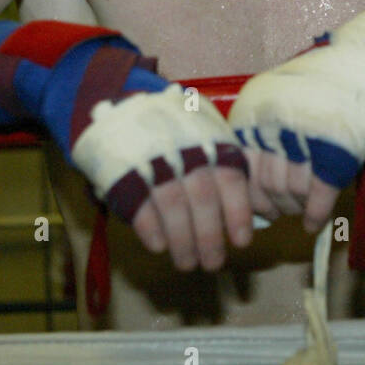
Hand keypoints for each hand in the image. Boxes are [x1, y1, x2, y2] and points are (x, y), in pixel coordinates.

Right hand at [72, 83, 253, 270]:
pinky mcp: (122, 170)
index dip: (238, 213)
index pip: (231, 178)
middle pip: (203, 198)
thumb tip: (247, 207)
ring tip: (187, 263)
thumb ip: (221, 162)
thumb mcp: (203, 130)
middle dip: (209, 237)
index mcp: (208, 138)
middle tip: (214, 264)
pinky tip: (159, 246)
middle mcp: (184, 148)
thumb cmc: (172, 126)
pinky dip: (151, 229)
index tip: (241, 241)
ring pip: (173, 206)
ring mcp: (152, 158)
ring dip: (182, 241)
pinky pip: (140, 204)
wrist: (117, 101)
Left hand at [228, 0, 364, 230]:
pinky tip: (314, 223)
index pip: (240, 165)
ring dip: (294, 209)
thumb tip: (249, 183)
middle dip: (273, 205)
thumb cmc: (327, 78)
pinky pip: (318, 198)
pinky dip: (315, 216)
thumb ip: (262, 131)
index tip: (258, 204)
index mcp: (254, 107)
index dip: (248, 193)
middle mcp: (273, 123)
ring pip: (291, 193)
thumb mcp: (280, 93)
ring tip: (301, 210)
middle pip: (265, 183)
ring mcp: (305, 138)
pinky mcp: (337, 152)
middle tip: (281, 211)